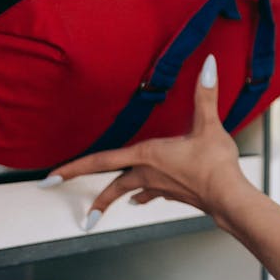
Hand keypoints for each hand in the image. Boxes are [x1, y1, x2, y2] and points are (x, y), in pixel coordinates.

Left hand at [41, 54, 252, 230]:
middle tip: (81, 213)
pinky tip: (143, 200)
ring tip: (106, 206)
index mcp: (148, 155)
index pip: (101, 161)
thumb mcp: (208, 125)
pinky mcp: (175, 196)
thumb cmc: (215, 165)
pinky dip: (145, 196)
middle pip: (114, 185)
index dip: (73, 169)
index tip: (50, 180)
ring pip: (131, 192)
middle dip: (96, 198)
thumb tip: (209, 66)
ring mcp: (161, 187)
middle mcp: (149, 174)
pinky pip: (152, 195)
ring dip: (116, 198)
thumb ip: (205, 94)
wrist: (228, 197)